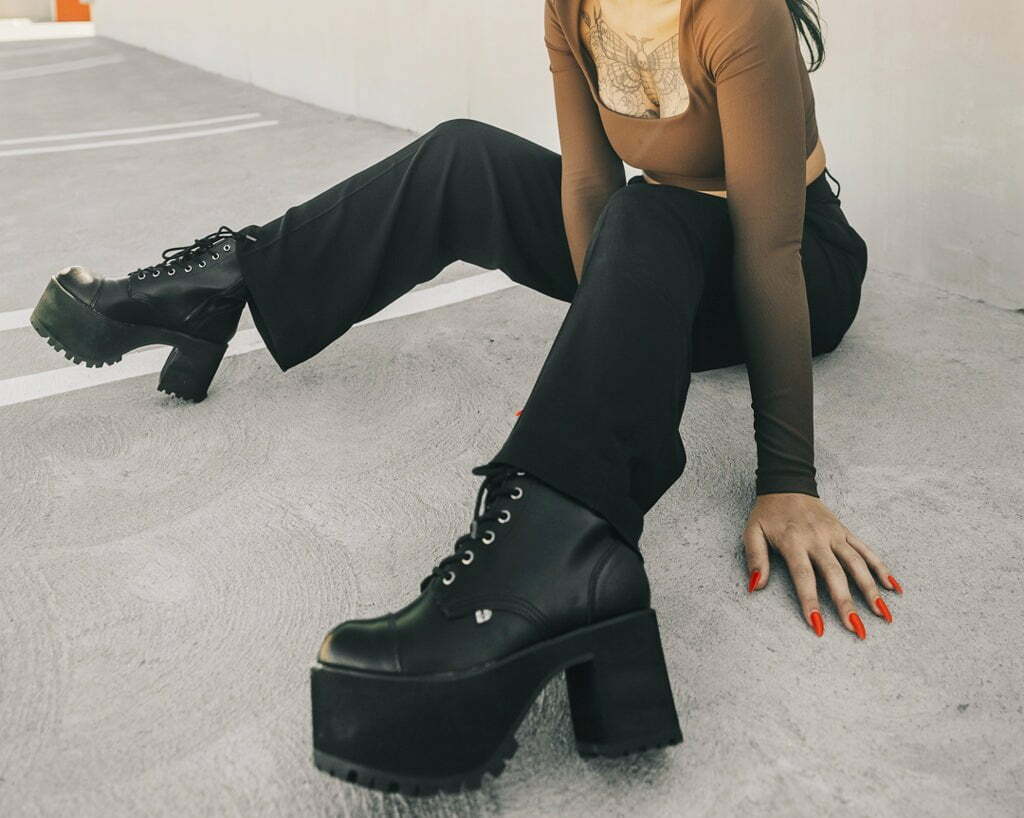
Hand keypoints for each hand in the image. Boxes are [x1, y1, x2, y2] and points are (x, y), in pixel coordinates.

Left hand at [742, 493, 902, 638]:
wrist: (786, 484)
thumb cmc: (767, 514)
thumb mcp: (752, 532)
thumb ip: (755, 558)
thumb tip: (755, 587)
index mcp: (793, 541)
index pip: (804, 576)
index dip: (810, 602)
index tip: (818, 626)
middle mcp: (818, 539)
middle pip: (835, 574)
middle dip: (846, 603)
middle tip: (857, 629)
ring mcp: (835, 535)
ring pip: (857, 564)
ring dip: (871, 590)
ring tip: (883, 615)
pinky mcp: (845, 531)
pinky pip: (866, 550)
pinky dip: (881, 568)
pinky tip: (894, 587)